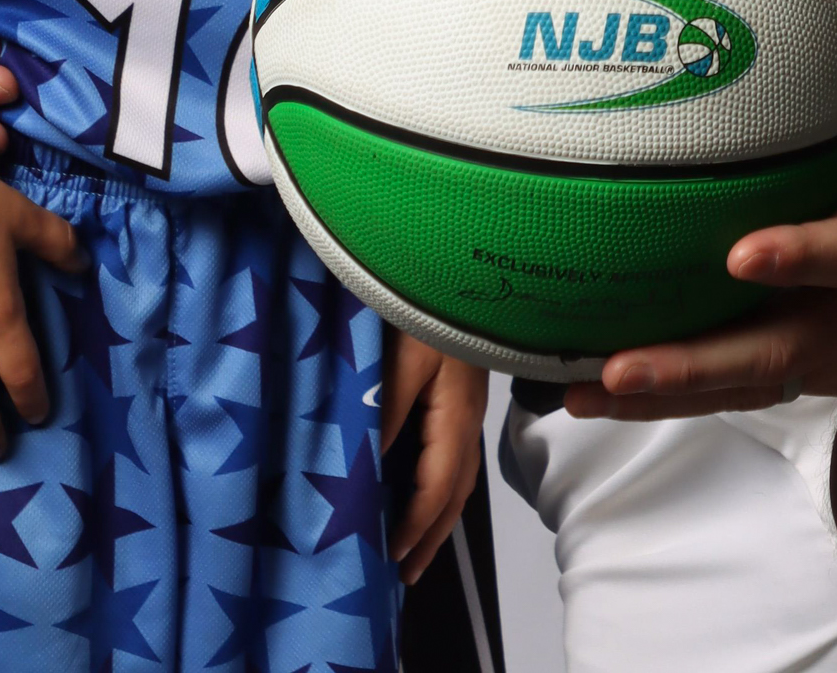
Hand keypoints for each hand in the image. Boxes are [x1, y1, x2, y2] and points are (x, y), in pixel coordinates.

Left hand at [381, 330, 487, 582]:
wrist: (467, 262)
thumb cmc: (434, 306)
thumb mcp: (405, 357)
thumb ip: (386, 411)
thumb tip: (368, 467)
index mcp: (456, 418)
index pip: (437, 489)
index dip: (414, 526)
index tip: (390, 556)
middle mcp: (468, 420)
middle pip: (456, 493)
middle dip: (432, 536)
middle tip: (407, 574)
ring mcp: (469, 408)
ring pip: (458, 476)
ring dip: (436, 514)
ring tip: (414, 544)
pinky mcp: (463, 393)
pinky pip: (453, 453)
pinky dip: (437, 483)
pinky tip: (419, 484)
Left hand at [565, 0, 836, 419]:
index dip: (800, 257)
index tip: (741, 252)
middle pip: (775, 351)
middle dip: (695, 363)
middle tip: (618, 357)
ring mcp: (833, 348)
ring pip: (744, 384)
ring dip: (666, 391)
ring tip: (584, 387)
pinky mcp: (815, 370)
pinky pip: (738, 390)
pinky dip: (674, 396)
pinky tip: (599, 391)